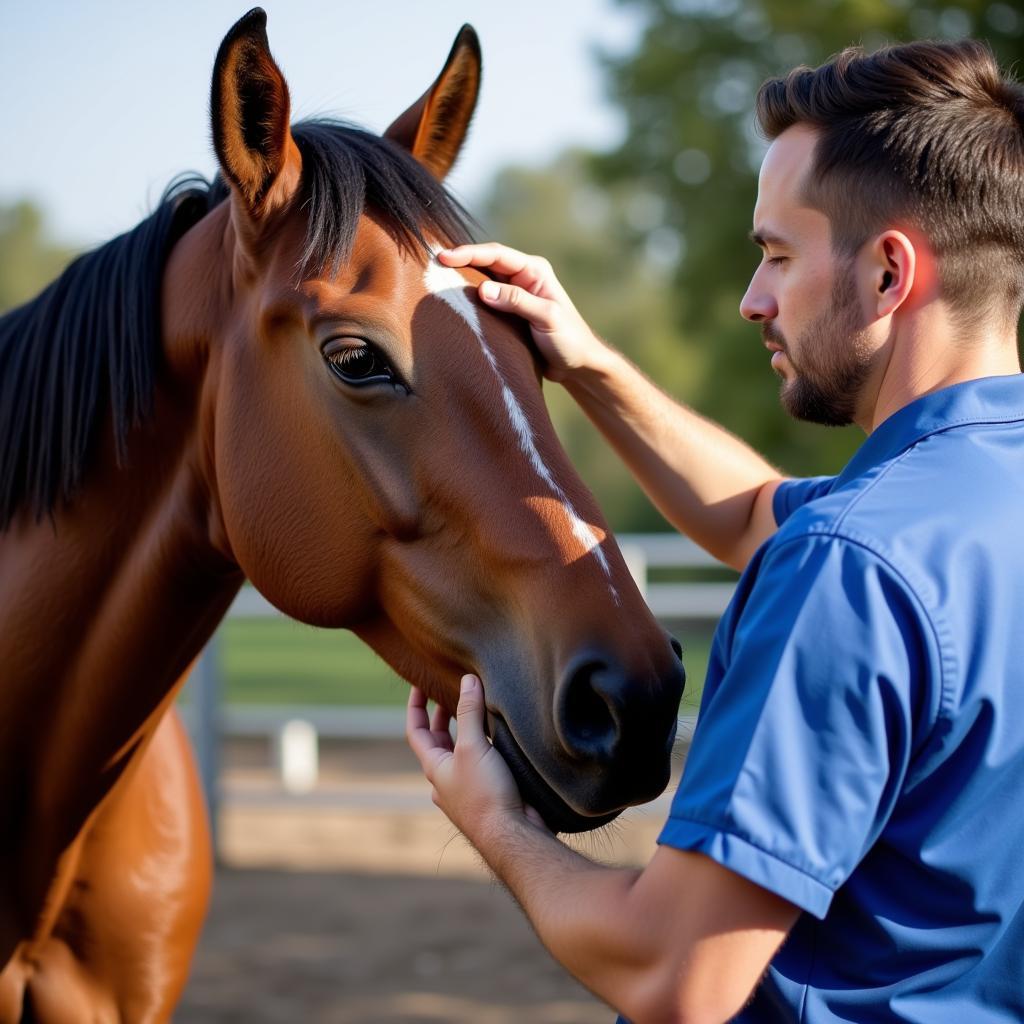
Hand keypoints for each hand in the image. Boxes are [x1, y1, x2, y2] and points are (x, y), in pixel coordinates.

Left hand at [406, 675, 547, 840]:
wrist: (511, 836)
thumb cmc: (485, 794)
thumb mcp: (472, 747)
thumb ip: (468, 712)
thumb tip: (467, 681)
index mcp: (434, 767)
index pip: (416, 730)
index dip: (415, 706)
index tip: (418, 683)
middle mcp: (447, 778)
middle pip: (438, 741)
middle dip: (443, 715)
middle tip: (451, 691)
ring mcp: (467, 788)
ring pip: (461, 752)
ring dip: (466, 729)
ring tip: (478, 707)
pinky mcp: (489, 794)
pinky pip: (482, 763)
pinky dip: (485, 745)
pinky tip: (499, 737)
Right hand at [438, 243, 608, 382]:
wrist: (578, 365)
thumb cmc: (569, 340)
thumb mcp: (546, 318)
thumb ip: (517, 301)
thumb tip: (483, 289)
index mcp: (534, 270)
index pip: (496, 255)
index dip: (469, 253)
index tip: (444, 257)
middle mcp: (523, 277)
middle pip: (485, 263)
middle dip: (460, 261)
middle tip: (431, 263)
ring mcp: (515, 294)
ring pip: (482, 280)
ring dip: (461, 280)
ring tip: (434, 279)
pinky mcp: (509, 312)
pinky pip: (484, 301)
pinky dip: (468, 300)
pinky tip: (451, 303)